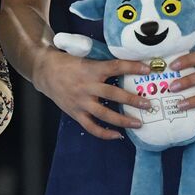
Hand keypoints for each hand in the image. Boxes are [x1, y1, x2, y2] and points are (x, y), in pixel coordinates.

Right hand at [34, 48, 150, 139]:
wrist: (46, 72)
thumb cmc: (69, 63)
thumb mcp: (86, 58)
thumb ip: (104, 64)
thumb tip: (128, 64)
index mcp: (92, 69)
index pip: (116, 67)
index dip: (132, 67)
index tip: (148, 69)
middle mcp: (87, 86)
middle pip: (113, 94)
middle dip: (132, 100)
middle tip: (148, 104)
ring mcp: (81, 102)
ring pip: (105, 114)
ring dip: (123, 120)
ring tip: (138, 123)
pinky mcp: (76, 113)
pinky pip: (92, 127)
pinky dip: (105, 133)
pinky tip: (118, 135)